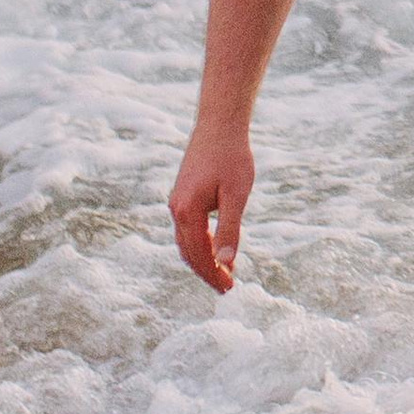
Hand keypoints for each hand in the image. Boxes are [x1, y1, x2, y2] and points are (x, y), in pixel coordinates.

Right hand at [169, 123, 254, 292]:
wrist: (220, 125)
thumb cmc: (232, 158)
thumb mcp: (236, 195)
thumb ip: (230, 228)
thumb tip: (227, 261)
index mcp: (186, 212)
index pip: (198, 254)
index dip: (213, 273)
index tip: (228, 288)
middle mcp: (176, 209)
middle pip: (188, 251)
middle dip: (206, 271)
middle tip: (226, 287)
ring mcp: (177, 201)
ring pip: (186, 240)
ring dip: (203, 258)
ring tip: (223, 271)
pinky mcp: (183, 194)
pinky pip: (188, 227)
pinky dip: (200, 242)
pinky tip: (216, 245)